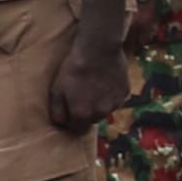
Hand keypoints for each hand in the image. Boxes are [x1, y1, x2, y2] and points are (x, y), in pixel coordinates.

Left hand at [48, 6, 127, 134]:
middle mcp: (100, 113)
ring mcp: (115, 104)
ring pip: (106, 110)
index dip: (73, 122)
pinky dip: (111, 94)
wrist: (97, 50)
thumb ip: (58, 111)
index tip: (71, 111)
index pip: (78, 130)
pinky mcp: (125, 93)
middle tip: (82, 95)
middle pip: (93, 120)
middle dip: (87, 112)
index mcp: (82, 115)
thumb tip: (61, 124)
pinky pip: (116, 99)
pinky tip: (104, 80)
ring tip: (94, 86)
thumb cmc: (73, 69)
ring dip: (100, 103)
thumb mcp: (56, 90)